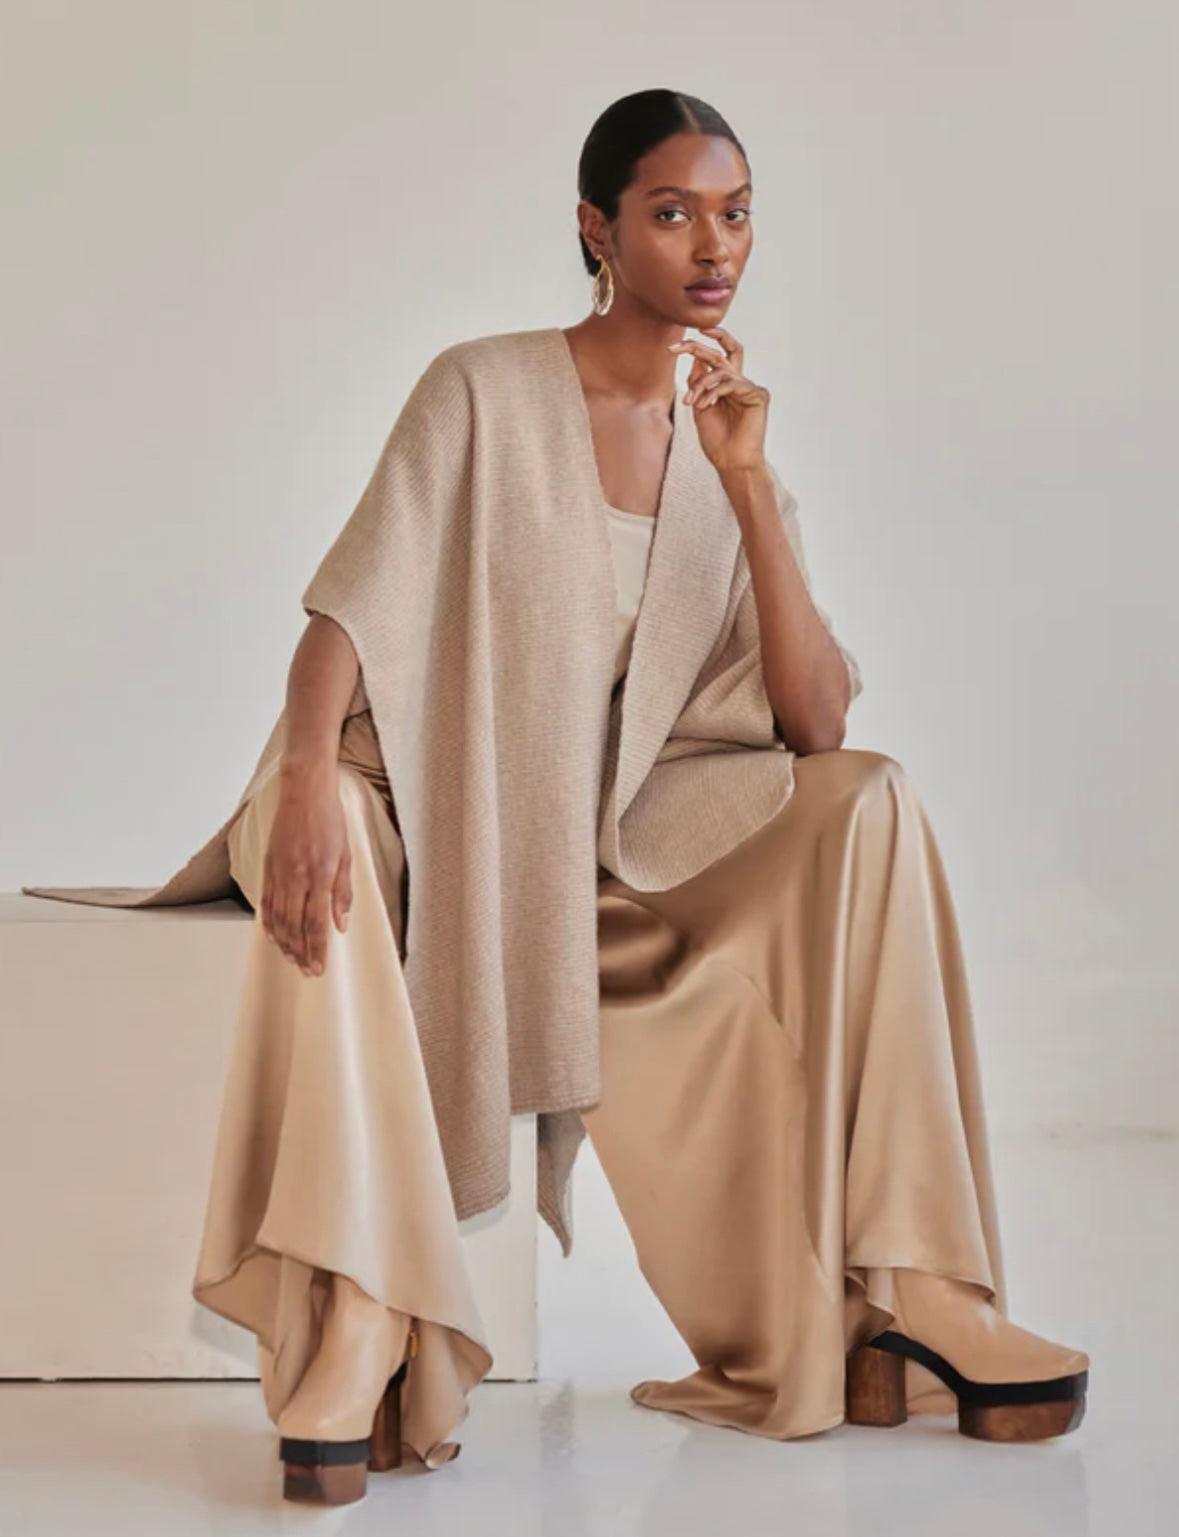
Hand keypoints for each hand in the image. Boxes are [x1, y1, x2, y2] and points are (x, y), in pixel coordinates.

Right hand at [261, 770, 352, 976]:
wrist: (304, 792)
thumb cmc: (330, 820)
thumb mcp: (346, 855)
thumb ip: (342, 892)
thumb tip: (340, 925)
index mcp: (321, 875)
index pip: (316, 923)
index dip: (317, 949)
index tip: (319, 968)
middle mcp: (297, 877)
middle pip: (295, 926)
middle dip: (301, 953)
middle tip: (307, 971)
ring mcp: (280, 872)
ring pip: (278, 918)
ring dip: (285, 943)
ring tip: (292, 959)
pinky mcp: (268, 866)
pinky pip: (266, 901)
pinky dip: (269, 923)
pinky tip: (273, 937)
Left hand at [669, 326, 769, 475]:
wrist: (730, 462)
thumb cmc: (716, 439)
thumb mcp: (699, 406)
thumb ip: (698, 382)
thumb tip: (696, 357)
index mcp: (726, 385)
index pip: (715, 357)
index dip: (697, 347)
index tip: (673, 347)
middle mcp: (739, 383)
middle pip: (721, 354)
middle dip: (697, 347)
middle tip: (677, 347)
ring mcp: (749, 388)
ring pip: (722, 370)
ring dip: (702, 384)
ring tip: (692, 401)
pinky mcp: (758, 395)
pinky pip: (733, 383)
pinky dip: (715, 392)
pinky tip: (706, 405)